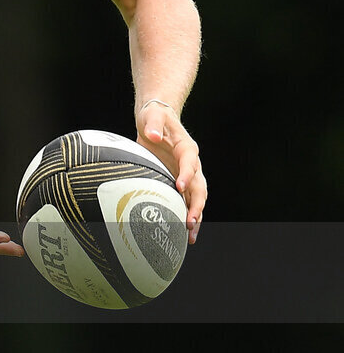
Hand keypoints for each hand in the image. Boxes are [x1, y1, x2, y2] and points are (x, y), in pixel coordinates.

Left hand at [136, 101, 206, 244]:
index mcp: (187, 148)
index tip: (179, 186)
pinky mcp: (179, 182)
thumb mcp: (152, 116)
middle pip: (199, 186)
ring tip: (190, 236)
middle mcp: (191, 164)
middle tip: (189, 221)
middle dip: (196, 205)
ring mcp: (187, 174)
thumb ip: (153, 124)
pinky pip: (186, 201)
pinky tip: (184, 233)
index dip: (186, 174)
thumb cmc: (154, 117)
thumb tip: (153, 135)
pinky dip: (187, 215)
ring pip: (196, 198)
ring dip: (195, 216)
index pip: (190, 162)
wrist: (157, 120)